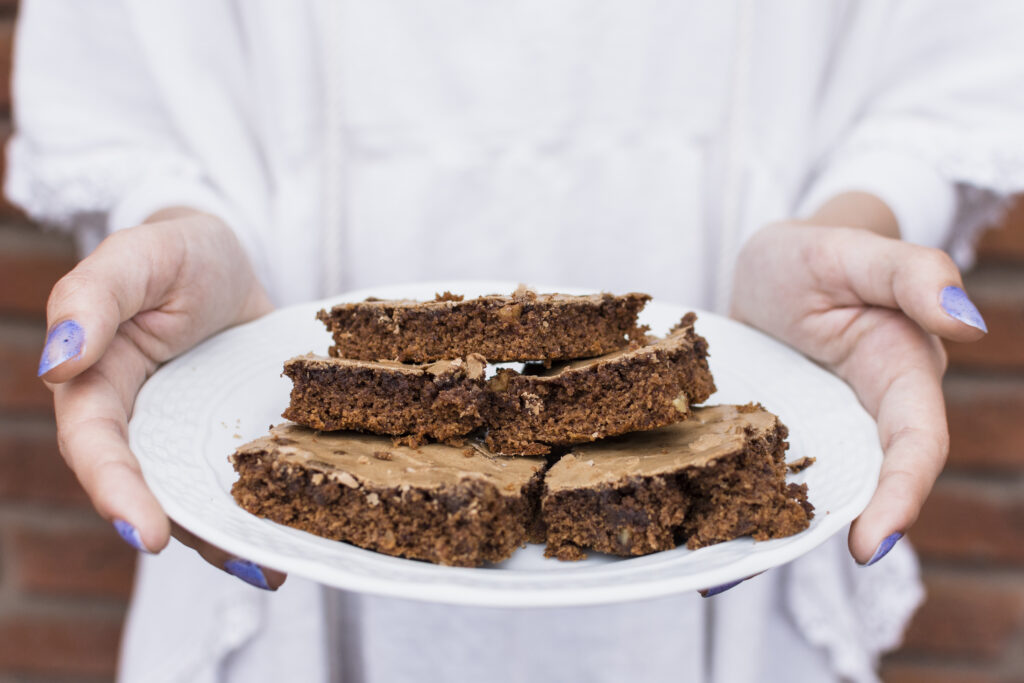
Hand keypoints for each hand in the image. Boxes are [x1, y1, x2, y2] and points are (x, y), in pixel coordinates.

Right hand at [39, 208, 284, 588]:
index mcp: (98, 383)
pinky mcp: (226, 436)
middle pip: (152, 487)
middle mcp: (139, 422)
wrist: (223, 260)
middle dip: (189, 530)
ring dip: (230, 537)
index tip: (147, 533)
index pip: (96, 445)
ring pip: (196, 495)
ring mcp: (186, 434)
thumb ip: (91, 299)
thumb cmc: (173, 252)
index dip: (116, 491)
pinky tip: (291, 540)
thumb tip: (57, 365)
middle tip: (244, 562)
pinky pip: (236, 479)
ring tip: (274, 563)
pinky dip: (257, 511)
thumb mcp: (136, 256)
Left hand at [730, 218, 984, 564]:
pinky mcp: (778, 437)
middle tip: (764, 565)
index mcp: (901, 375)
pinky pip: (768, 476)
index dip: (900, 494)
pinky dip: (743, 507)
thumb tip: (966, 322)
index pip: (914, 444)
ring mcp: (819, 431)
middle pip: (862, 484)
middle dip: (824, 533)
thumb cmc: (820, 254)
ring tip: (721, 568)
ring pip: (811, 490)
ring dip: (775, 531)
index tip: (869, 545)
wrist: (774, 267)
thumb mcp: (856, 250)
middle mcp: (865, 416)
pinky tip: (701, 544)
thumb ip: (913, 275)